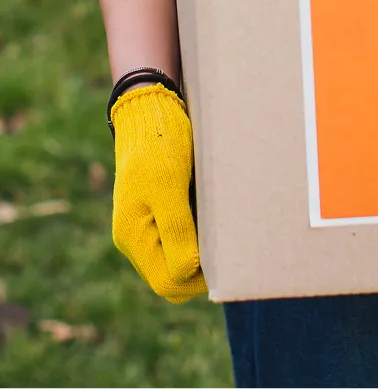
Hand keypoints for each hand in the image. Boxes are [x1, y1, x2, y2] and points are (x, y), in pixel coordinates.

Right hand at [111, 83, 207, 302]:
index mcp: (133, 236)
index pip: (167, 283)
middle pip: (173, 274)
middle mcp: (137, 235)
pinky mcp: (159, 206)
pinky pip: (180, 233)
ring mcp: (147, 221)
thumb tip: (188, 271)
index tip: (226, 260)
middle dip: (202, 269)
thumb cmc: (157, 144)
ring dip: (202, 249)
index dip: (197, 281)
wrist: (150, 106)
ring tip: (226, 230)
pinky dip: (199, 231)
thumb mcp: (168, 186)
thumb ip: (176, 230)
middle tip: (230, 247)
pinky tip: (216, 215)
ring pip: (178, 255)